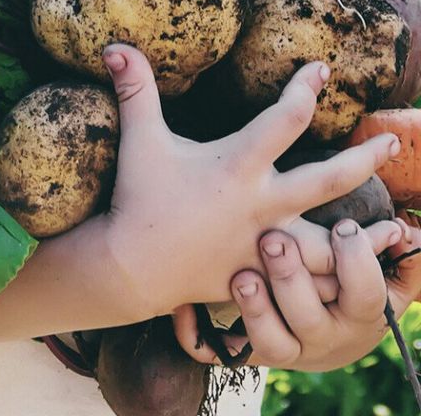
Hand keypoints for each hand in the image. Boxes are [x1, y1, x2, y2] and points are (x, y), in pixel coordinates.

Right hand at [100, 43, 400, 313]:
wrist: (131, 266)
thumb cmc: (138, 197)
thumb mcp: (140, 139)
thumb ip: (135, 90)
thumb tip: (114, 45)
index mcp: (238, 165)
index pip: (286, 117)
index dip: (306, 87)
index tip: (322, 68)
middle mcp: (262, 203)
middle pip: (330, 178)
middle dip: (365, 157)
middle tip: (392, 141)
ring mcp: (265, 243)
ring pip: (332, 242)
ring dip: (366, 236)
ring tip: (398, 228)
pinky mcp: (261, 274)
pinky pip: (308, 281)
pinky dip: (336, 278)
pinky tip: (355, 275)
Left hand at [173, 219, 420, 370]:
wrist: (321, 337)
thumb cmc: (347, 288)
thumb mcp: (379, 275)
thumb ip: (395, 254)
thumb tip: (409, 228)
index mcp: (358, 314)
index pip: (364, 294)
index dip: (355, 262)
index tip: (341, 225)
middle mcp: (320, 337)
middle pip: (309, 318)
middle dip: (292, 280)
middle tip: (274, 241)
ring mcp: (283, 348)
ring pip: (269, 343)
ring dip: (254, 309)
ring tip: (240, 276)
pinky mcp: (245, 351)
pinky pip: (215, 353)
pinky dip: (196, 335)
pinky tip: (180, 309)